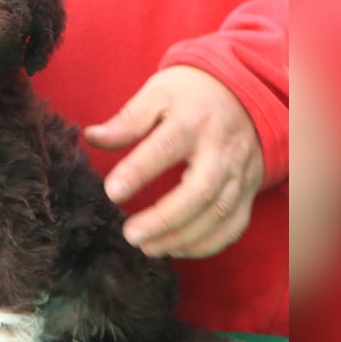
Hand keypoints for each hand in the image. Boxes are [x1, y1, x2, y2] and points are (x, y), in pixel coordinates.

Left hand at [85, 65, 263, 257]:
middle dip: (164, 218)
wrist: (247, 91)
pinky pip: (233, 225)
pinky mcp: (249, 190)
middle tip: (130, 234)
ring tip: (146, 248)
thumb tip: (91, 137)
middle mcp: (222, 149)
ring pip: (217, 213)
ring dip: (181, 237)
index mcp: (195, 120)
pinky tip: (176, 250)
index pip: (167, 147)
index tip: (112, 191)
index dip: (139, 171)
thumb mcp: (158, 93)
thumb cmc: (193, 93)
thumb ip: (127, 120)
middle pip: (199, 190)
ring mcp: (240, 172)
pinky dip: (207, 244)